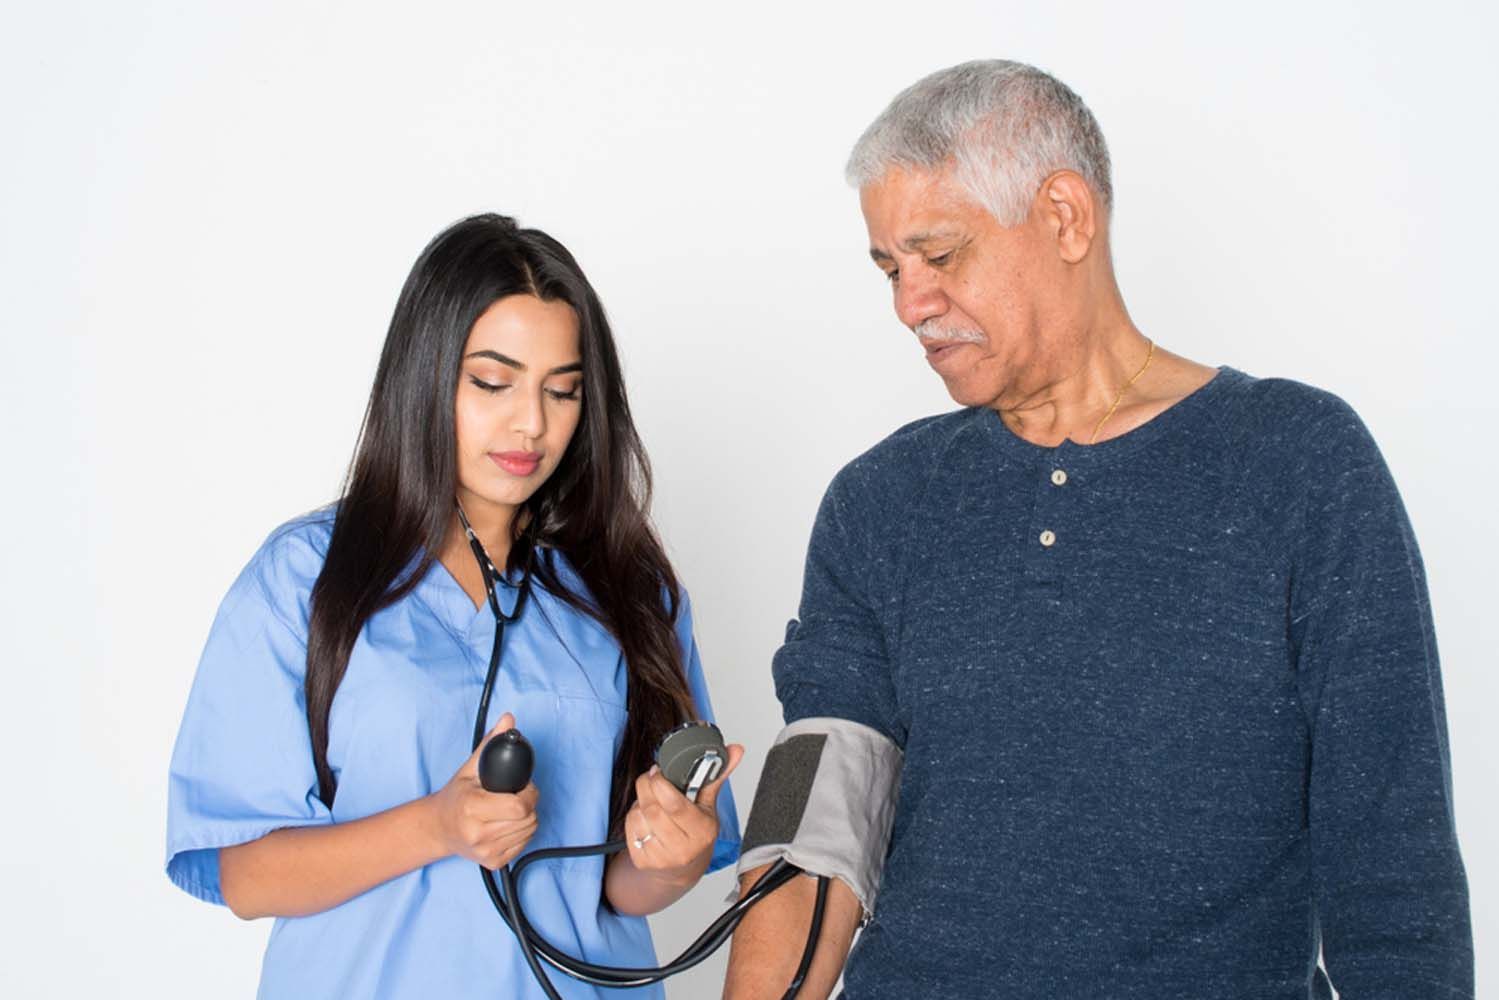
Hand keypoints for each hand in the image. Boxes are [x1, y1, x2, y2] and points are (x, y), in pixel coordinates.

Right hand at [428, 712, 539, 868]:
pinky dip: (522, 832)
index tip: (522, 788)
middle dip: (528, 804)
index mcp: (472, 809)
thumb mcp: (470, 768)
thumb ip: (491, 744)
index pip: (519, 807)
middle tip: (516, 796)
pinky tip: (507, 823)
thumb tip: (508, 720)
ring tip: (510, 809)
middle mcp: (477, 834)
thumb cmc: (456, 797)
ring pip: (529, 831)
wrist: (439, 828)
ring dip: (527, 818)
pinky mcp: (493, 863)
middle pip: (528, 819)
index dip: (528, 794)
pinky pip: (524, 844)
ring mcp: (485, 851)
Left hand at [622, 742, 743, 888]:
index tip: (659, 771)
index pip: (676, 805)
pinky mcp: (643, 861)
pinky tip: (646, 817)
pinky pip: (630, 827)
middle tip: (651, 777)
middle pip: (653, 808)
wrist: (682, 868)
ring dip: (641, 801)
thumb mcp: (708, 806)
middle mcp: (682, 848)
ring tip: (653, 801)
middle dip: (647, 786)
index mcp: (702, 831)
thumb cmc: (696, 833)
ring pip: (638, 815)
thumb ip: (716, 776)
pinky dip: (634, 816)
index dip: (662, 783)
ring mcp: (661, 858)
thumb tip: (734, 750)